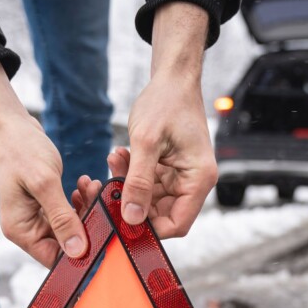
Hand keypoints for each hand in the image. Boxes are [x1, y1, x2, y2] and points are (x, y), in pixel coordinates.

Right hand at [0, 62, 87, 267]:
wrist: (11, 125)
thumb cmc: (20, 150)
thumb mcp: (44, 183)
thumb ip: (62, 218)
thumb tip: (76, 251)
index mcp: (20, 229)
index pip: (53, 258)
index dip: (78, 252)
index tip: (101, 234)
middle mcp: (26, 227)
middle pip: (64, 244)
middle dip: (85, 225)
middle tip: (99, 198)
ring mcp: (35, 216)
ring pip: (70, 227)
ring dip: (85, 210)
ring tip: (92, 186)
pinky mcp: (45, 204)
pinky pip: (68, 212)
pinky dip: (79, 200)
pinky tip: (84, 185)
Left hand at [120, 2, 216, 237]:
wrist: (172, 79)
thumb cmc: (166, 103)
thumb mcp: (146, 142)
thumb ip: (138, 182)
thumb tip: (131, 218)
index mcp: (198, 179)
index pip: (177, 224)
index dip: (150, 228)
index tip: (122, 218)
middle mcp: (194, 182)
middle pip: (161, 215)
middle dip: (133, 203)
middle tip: (108, 185)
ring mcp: (181, 177)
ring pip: (150, 200)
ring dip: (128, 185)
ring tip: (116, 160)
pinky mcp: (169, 170)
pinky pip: (147, 184)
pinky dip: (130, 174)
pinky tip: (120, 156)